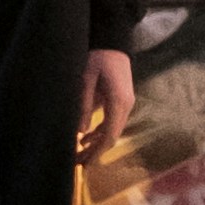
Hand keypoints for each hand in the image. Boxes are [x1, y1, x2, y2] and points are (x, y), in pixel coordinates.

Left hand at [79, 47, 137, 161]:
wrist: (113, 40)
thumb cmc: (98, 57)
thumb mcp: (86, 80)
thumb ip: (84, 106)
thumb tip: (80, 132)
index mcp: (119, 102)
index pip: (109, 135)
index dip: (97, 152)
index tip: (84, 164)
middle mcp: (126, 106)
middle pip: (112, 136)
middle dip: (95, 152)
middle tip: (78, 164)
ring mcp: (125, 103)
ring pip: (112, 130)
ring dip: (97, 144)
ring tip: (79, 155)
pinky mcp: (121, 100)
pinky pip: (111, 122)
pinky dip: (99, 132)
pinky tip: (85, 138)